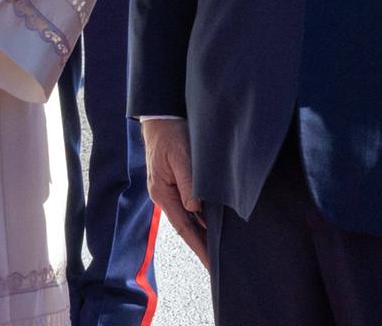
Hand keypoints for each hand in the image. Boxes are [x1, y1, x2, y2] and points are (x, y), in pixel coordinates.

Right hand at [142, 118, 210, 266]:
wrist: (161, 116)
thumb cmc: (169, 134)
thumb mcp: (180, 157)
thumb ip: (188, 183)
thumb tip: (195, 208)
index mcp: (162, 194)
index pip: (184, 228)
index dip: (199, 247)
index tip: (211, 265)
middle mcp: (165, 196)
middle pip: (186, 227)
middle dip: (202, 245)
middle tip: (219, 265)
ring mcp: (170, 190)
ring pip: (190, 217)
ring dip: (203, 232)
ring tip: (220, 249)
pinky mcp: (176, 182)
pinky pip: (191, 204)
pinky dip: (202, 217)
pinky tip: (213, 223)